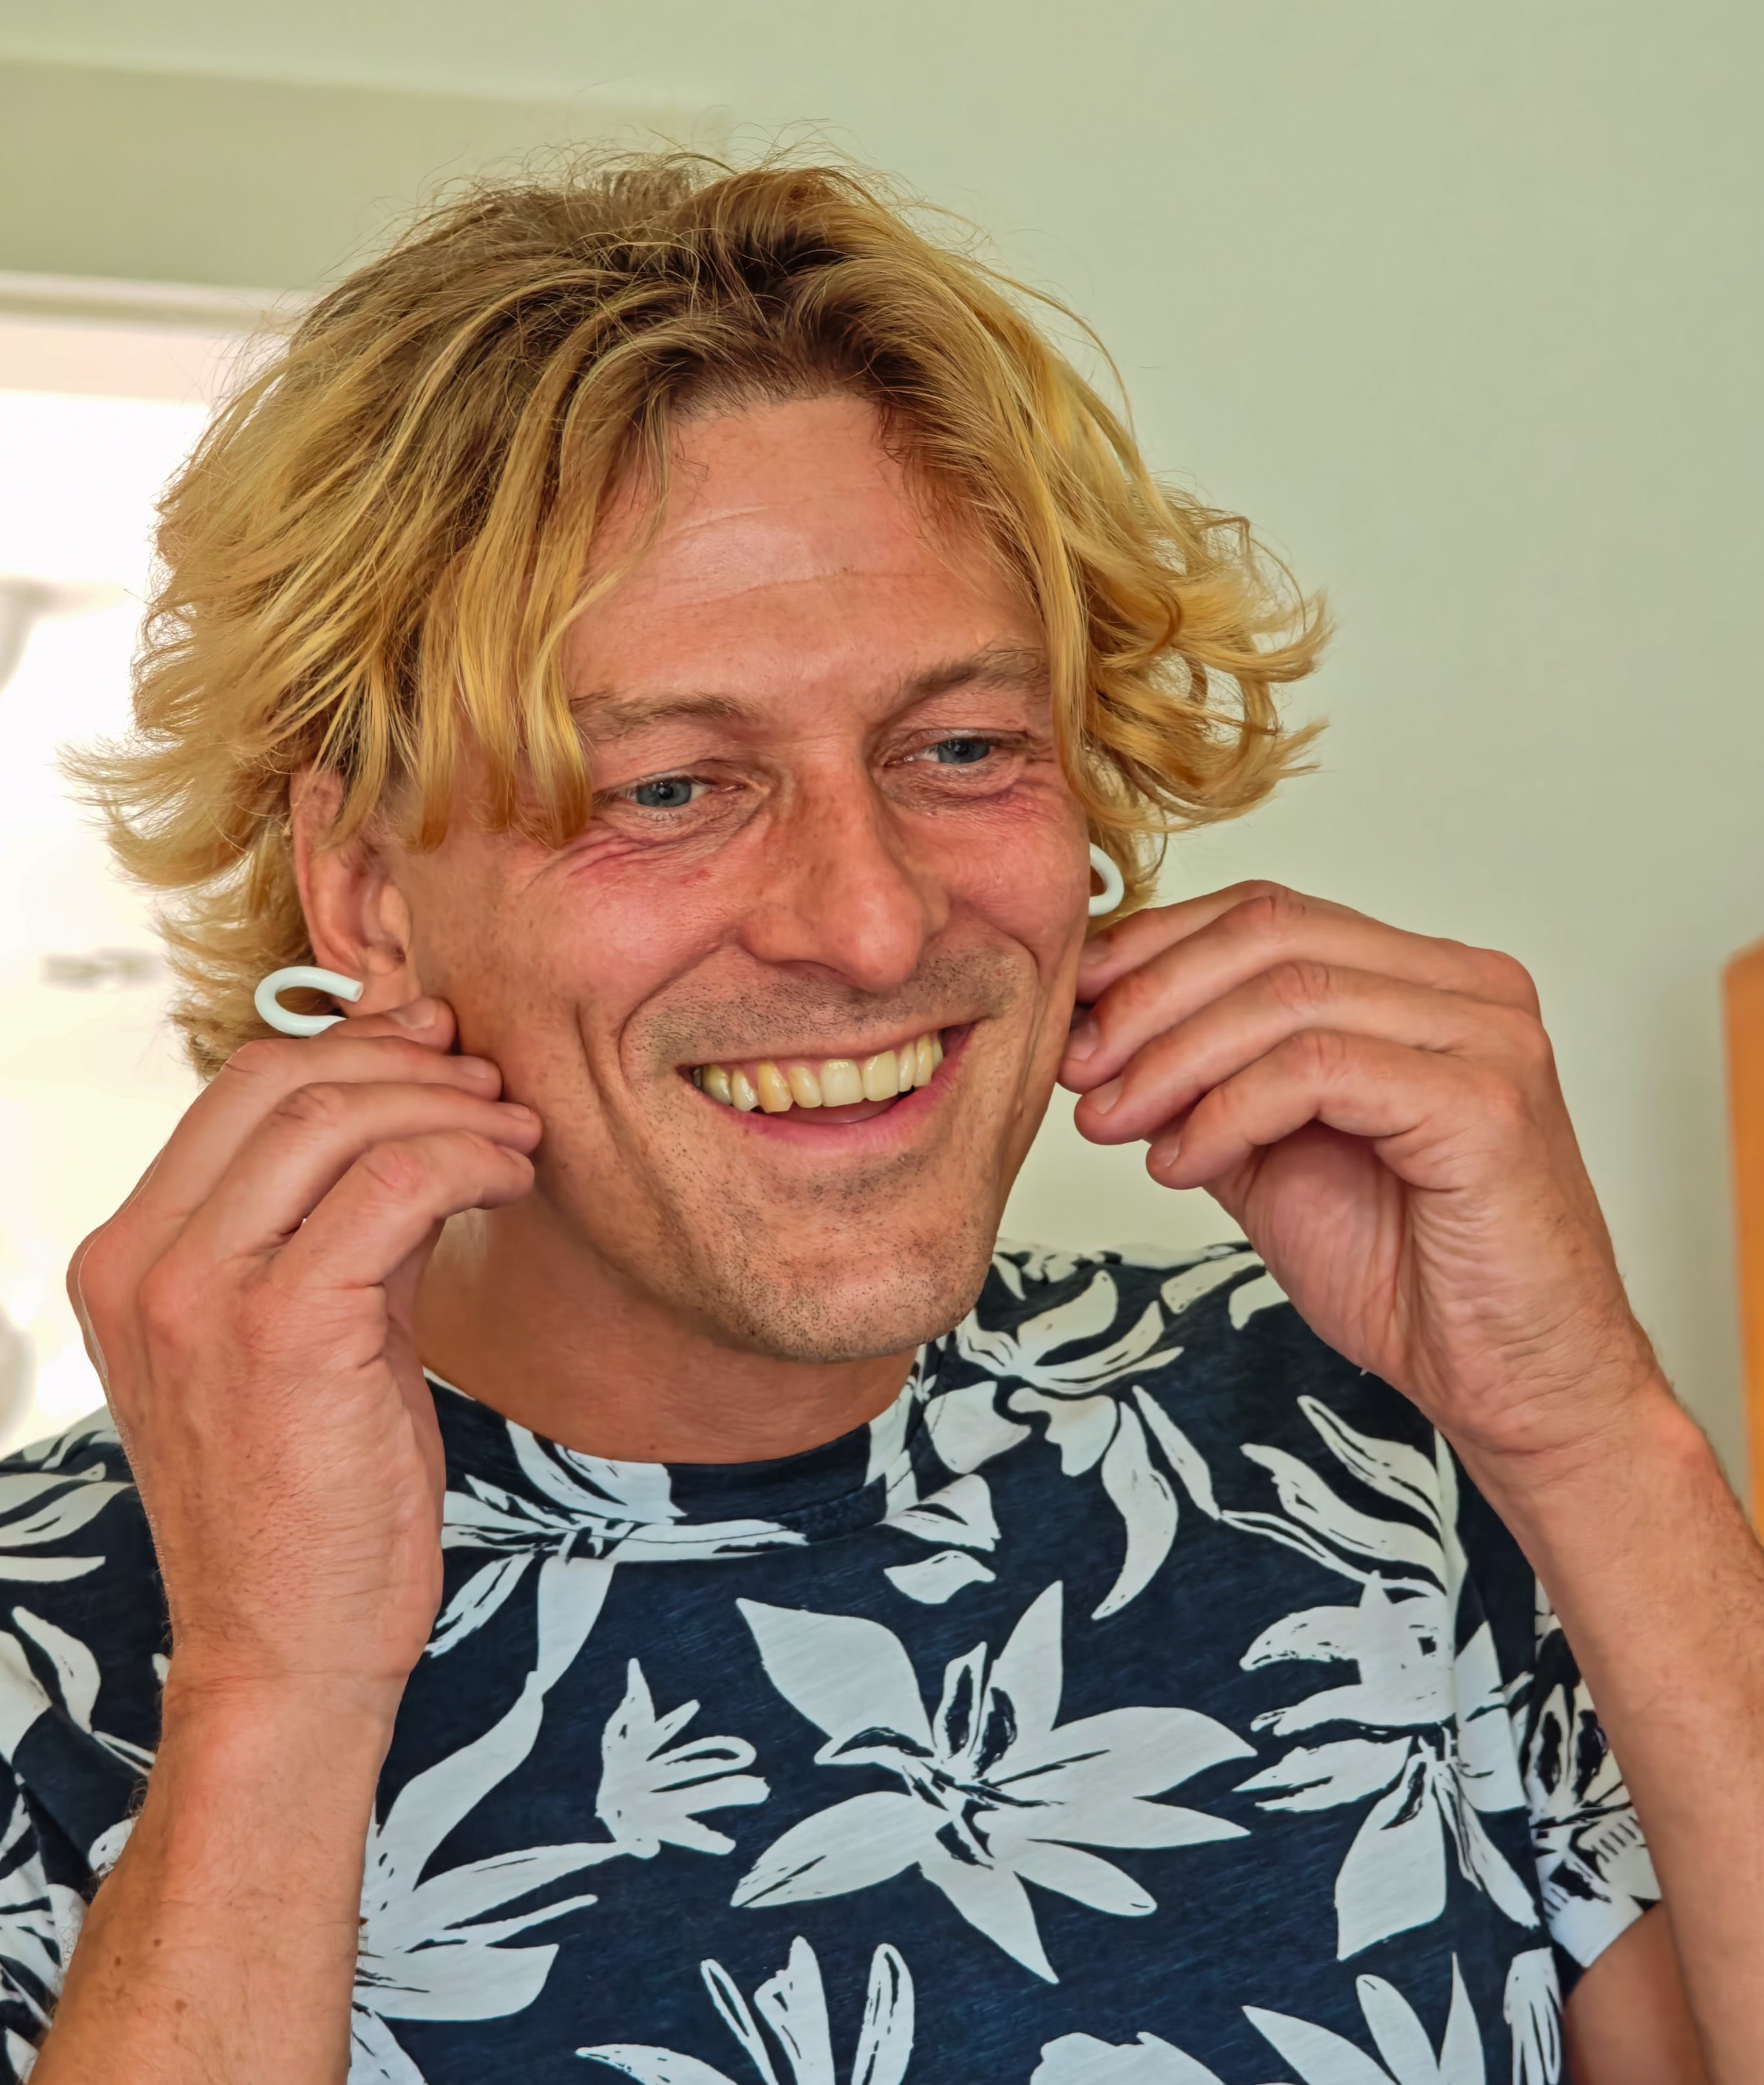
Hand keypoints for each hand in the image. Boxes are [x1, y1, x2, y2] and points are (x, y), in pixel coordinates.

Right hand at [68, 1000, 540, 1723]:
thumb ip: (338, 1223)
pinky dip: (472, 1160)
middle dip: (410, 1064)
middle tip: (494, 1088)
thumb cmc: (307, 1497)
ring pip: (340, 1116)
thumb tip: (421, 1115)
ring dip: (453, 1107)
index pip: (241, 1088)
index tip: (441, 1052)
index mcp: (129, 1256)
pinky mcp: (283, 1328)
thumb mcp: (304, 1334)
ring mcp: (199, 1292)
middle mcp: (142, 1263)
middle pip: (285, 1079)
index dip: (354, 1048)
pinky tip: (513, 1181)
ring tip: (519, 1136)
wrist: (287, 1648)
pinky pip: (396, 1183)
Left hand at [1060, 882, 1661, 1465]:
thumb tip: (1099, 1033)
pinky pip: (1318, 1070)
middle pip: (1271, 933)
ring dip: (1172, 1059)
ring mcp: (1486, 1036)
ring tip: (1111, 1122)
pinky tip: (1180, 1164)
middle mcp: (1467, 987)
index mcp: (1423, 980)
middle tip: (1077, 1067)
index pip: (1269, 914)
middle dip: (1149, 998)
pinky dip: (1227, 1111)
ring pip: (1286, 996)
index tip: (1074, 1010)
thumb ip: (1208, 1083)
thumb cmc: (1408, 1277)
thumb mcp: (1271, 1157)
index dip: (1156, 951)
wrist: (1510, 1386)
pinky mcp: (1485, 1101)